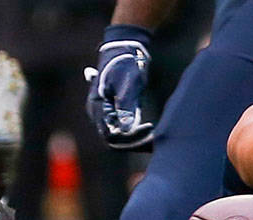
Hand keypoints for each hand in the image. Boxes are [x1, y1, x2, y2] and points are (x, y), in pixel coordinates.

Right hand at [85, 25, 153, 150]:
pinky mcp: (116, 110)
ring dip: (136, 137)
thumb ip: (125, 107)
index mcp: (97, 108)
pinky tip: (150, 129)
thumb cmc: (125, 62)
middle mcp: (99, 113)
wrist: (125, 46)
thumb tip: (125, 130)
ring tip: (155, 133)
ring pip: (120, 135)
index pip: (110, 136)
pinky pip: (124, 127)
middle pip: (114, 139)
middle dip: (134, 141)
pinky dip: (136, 130)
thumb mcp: (127, 84)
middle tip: (154, 136)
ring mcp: (107, 112)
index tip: (148, 129)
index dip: (129, 138)